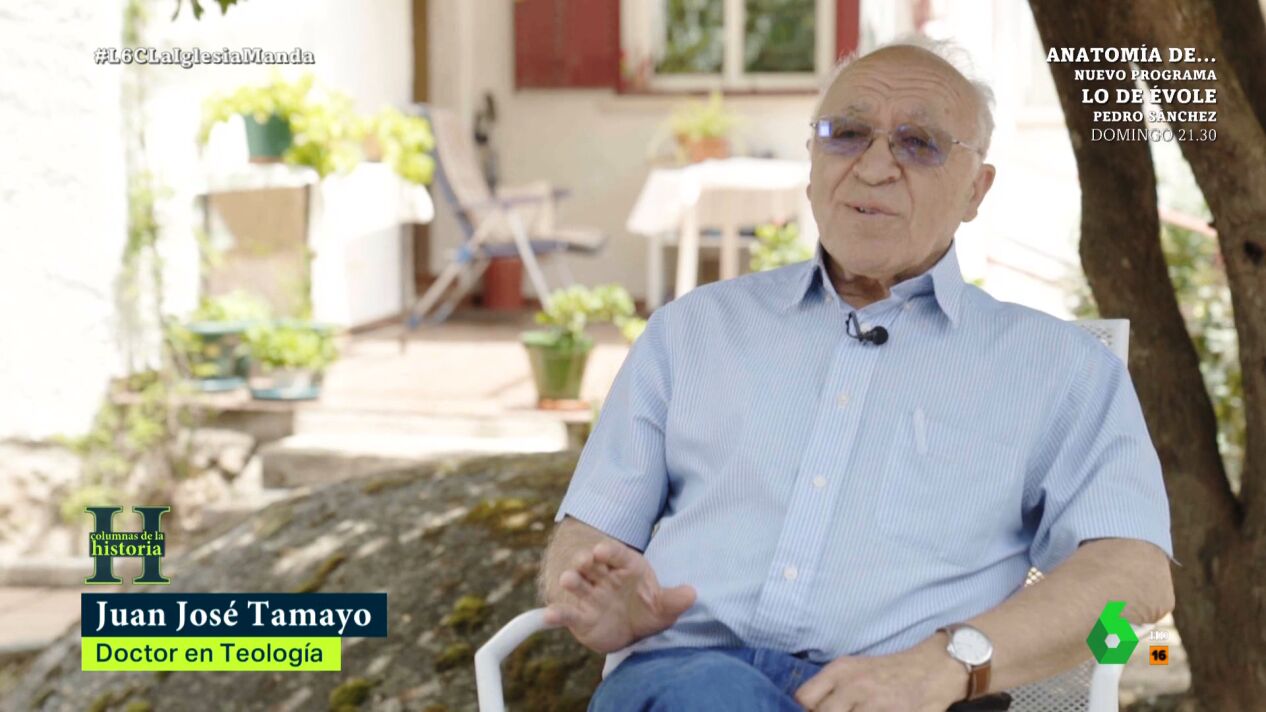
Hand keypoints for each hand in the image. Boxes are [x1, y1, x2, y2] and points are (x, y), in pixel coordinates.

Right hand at [543, 540, 695, 652]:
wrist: (631, 630)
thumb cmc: (647, 609)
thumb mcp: (664, 606)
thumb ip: (674, 600)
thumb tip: (692, 594)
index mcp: (625, 565)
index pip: (616, 553)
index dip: (609, 550)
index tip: (602, 550)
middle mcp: (603, 576)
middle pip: (591, 564)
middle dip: (586, 561)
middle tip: (583, 561)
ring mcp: (589, 595)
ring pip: (577, 583)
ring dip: (571, 580)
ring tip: (567, 580)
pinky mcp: (579, 616)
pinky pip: (567, 614)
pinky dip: (557, 614)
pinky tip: (549, 615)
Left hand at [794, 635, 966, 711]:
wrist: (933, 668)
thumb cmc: (888, 672)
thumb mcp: (854, 670)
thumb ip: (830, 688)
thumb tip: (807, 708)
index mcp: (840, 671)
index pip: (804, 698)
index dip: (807, 710)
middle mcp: (854, 685)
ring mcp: (875, 702)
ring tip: (862, 711)